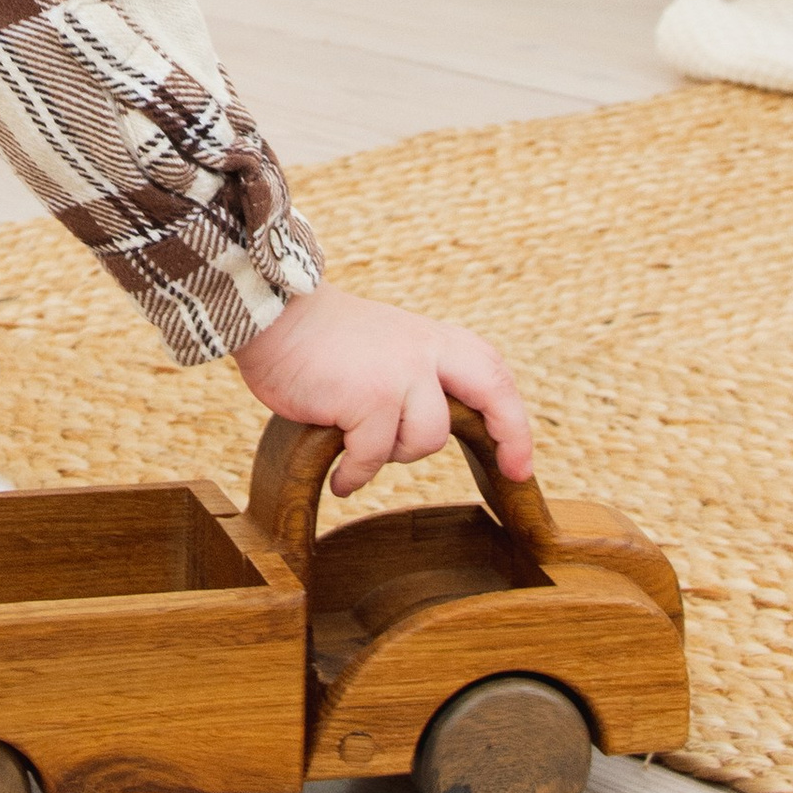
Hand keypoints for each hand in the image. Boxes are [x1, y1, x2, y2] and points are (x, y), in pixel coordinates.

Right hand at [231, 285, 533, 499]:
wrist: (272, 314)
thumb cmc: (318, 339)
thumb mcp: (385, 345)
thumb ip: (414, 375)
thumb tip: (433, 429)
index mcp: (430, 339)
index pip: (490, 372)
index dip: (512, 417)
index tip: (519, 461)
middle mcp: (424, 352)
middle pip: (493, 393)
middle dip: (512, 435)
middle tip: (514, 468)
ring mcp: (400, 375)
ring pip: (425, 441)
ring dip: (391, 455)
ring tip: (360, 451)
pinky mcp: (369, 398)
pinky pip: (374, 458)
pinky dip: (354, 474)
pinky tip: (340, 478)